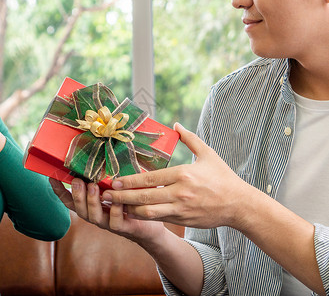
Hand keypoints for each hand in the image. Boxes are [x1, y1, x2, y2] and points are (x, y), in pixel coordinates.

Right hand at [49, 178, 165, 244]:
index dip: (60, 191)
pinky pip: (115, 222)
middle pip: (79, 209)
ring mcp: (108, 223)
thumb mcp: (117, 188)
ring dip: (91, 201)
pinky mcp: (123, 228)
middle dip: (77, 194)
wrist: (150, 226)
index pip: (70, 200)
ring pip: (93, 216)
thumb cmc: (131, 202)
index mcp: (91, 205)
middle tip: (77, 180)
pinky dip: (114, 211)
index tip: (52, 178)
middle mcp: (96, 215)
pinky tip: (116, 201)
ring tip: (92, 186)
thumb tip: (101, 152)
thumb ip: (106, 177)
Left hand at [102, 123, 253, 229]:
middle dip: (122, 197)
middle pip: (144, 197)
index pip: (150, 179)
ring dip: (129, 209)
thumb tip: (176, 124)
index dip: (129, 181)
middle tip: (106, 195)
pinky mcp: (183, 220)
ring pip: (148, 212)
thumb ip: (190, 139)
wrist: (239, 204)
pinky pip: (158, 219)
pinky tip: (131, 213)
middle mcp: (180, 193)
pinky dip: (143, 217)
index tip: (114, 181)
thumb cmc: (223, 177)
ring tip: (114, 205)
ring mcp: (181, 208)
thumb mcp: (208, 154)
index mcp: (183, 174)